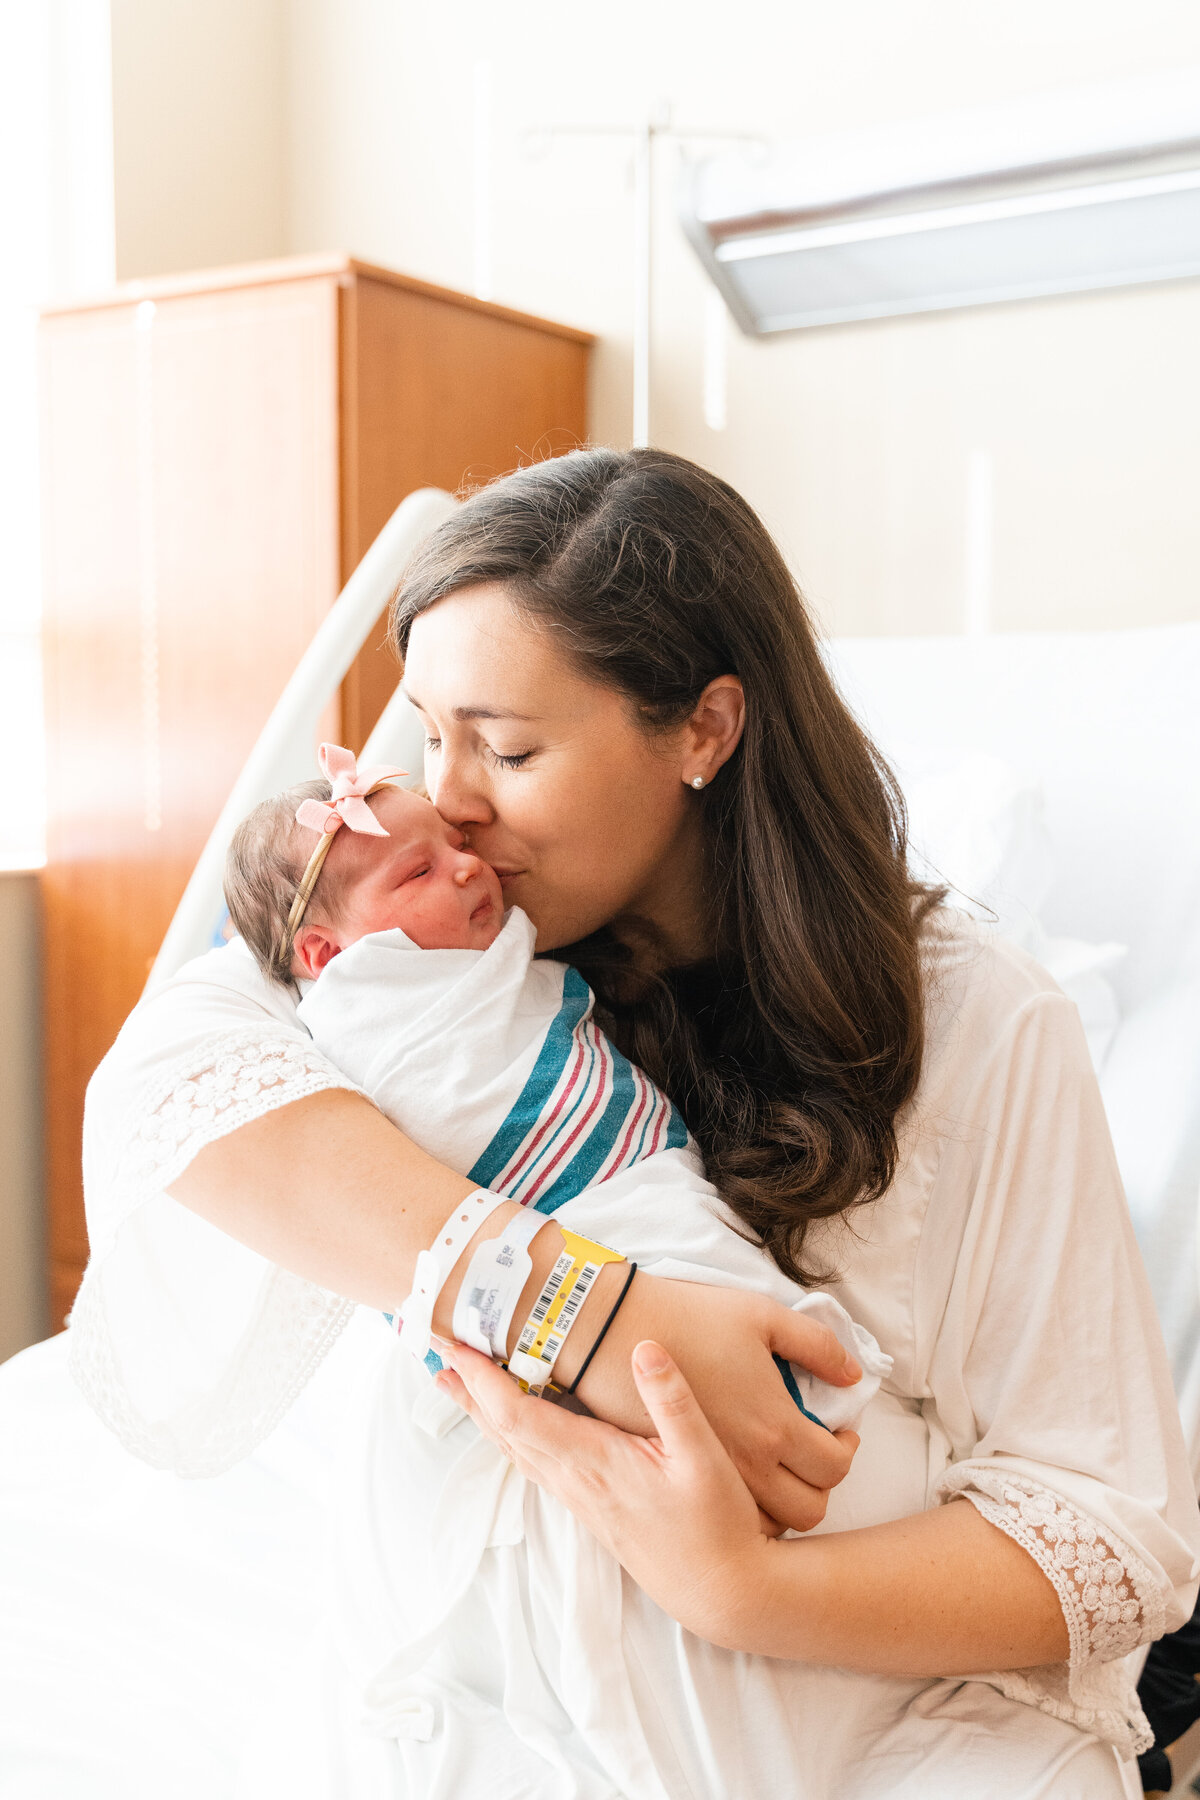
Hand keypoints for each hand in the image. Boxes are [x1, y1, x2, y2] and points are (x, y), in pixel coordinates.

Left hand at [438, 1339, 777, 1645]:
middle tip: (437, 1349)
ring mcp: (578, 1496)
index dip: (483, 1381)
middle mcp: (575, 1481)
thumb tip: (645, 1347)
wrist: (720, 1591)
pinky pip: (533, 1460)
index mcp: (595, 1463)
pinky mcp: (588, 1505)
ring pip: (515, 1447)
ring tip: (459, 1380)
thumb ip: (673, 1401)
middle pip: (503, 1431)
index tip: (457, 1347)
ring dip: (483, 1410)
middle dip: (468, 1389)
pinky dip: (510, 1430)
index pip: (519, 1417)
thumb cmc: (716, 1525)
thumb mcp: (705, 1457)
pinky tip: (511, 1421)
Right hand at [567, 1273, 860, 1530]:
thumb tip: (854, 1375)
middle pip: (808, 1509)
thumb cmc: (690, 1316)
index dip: (846, 1451)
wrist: (614, 1331)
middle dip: (821, 1485)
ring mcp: (711, 1476)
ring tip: (780, 1469)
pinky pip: (727, 1517)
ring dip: (785, 1502)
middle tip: (814, 1455)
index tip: (838, 1433)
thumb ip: (818, 1345)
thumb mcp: (764, 1316)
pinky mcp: (679, 1477)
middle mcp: (748, 1463)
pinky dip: (746, 1509)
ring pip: (770, 1524)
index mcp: (773, 1425)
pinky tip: (742, 1475)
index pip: (833, 1467)